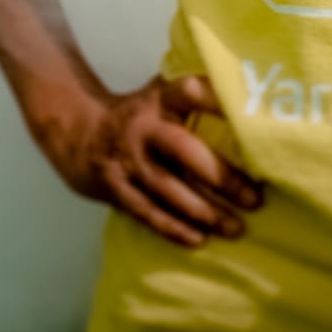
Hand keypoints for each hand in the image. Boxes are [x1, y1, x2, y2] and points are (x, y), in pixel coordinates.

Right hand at [34, 73, 263, 249]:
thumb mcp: (161, 93)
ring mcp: (127, 160)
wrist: (77, 133)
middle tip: (255, 197)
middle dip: (221, 176)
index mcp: (160, 99)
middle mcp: (144, 128)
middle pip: (184, 150)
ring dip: (203, 212)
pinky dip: (173, 229)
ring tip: (236, 228)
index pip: (188, 91)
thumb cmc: (139, 113)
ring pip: (167, 189)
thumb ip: (194, 94)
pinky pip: (147, 212)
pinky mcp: (116, 189)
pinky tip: (199, 240)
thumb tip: (248, 95)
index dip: (215, 99)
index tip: (247, 114)